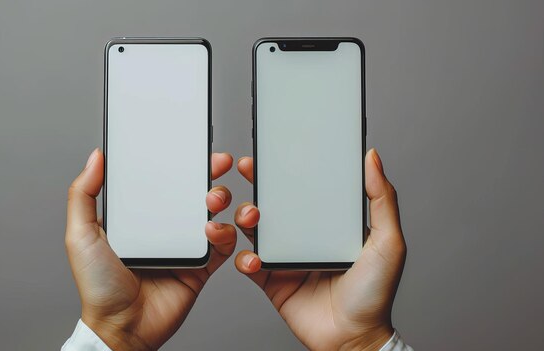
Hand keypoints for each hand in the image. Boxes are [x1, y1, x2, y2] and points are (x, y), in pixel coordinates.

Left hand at [65, 149, 235, 350]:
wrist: (123, 327)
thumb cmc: (98, 286)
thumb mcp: (81, 235)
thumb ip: (84, 194)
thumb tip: (95, 157)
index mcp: (139, 216)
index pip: (161, 181)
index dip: (177, 162)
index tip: (188, 145)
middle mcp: (164, 227)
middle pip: (192, 192)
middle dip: (209, 173)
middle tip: (217, 162)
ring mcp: (184, 246)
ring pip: (213, 213)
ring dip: (221, 199)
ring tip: (213, 198)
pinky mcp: (201, 266)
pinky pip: (223, 245)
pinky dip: (226, 233)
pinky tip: (214, 229)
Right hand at [233, 149, 405, 350]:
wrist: (352, 338)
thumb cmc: (375, 293)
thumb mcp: (387, 241)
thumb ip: (381, 199)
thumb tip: (372, 157)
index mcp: (329, 222)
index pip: (306, 188)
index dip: (289, 167)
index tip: (276, 149)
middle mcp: (305, 236)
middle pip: (275, 202)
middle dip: (258, 184)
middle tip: (247, 168)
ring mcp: (286, 257)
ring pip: (255, 228)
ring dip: (245, 216)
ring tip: (250, 216)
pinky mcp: (271, 279)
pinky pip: (248, 262)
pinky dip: (245, 258)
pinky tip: (254, 259)